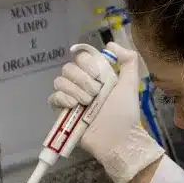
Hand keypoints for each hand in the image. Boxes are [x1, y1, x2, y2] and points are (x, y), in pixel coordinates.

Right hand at [49, 42, 164, 182]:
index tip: (99, 75)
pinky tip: (74, 105)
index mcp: (96, 76)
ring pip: (59, 81)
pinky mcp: (63, 113)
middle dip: (82, 79)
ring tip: (88, 103)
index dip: (87, 63)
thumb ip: (128, 61)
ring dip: (74, 89)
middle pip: (68, 68)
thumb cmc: (125, 113)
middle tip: (95, 93)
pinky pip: (53, 97)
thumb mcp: (130, 83)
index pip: (81, 57)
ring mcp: (71, 98)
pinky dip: (62, 98)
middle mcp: (82, 85)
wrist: (118, 138)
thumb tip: (110, 44)